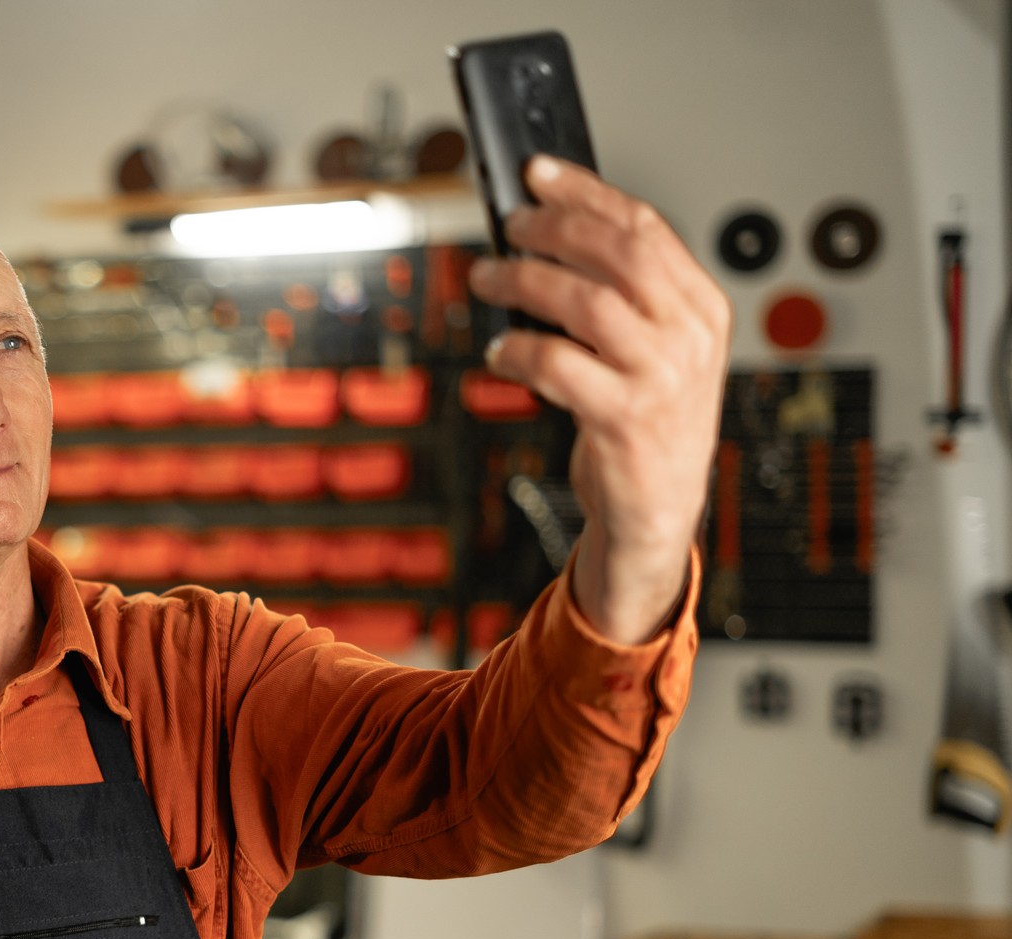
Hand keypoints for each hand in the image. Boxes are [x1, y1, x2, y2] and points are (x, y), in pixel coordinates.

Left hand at [468, 156, 730, 642]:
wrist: (659, 512)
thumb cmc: (647, 425)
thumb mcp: (655, 351)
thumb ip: (623, 297)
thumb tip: (551, 234)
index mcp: (702, 307)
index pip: (646, 226)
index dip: (588, 191)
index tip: (541, 173)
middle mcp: (689, 337)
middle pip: (617, 252)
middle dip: (554, 227)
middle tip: (509, 225)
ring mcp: (661, 377)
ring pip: (584, 302)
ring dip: (524, 281)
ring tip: (487, 280)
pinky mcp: (623, 418)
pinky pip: (557, 365)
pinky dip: (518, 351)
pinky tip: (499, 350)